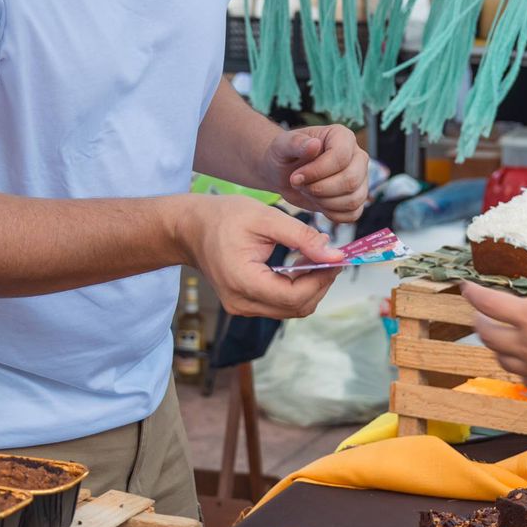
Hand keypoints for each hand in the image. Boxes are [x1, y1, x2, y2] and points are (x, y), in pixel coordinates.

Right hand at [182, 195, 342, 318]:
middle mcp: (241, 302)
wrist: (190, 228)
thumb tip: (335, 255)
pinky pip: (280, 304)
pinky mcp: (244, 304)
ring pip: (291, 309)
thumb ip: (302, 237)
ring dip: (310, 287)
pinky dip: (296, 288)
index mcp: (243, 281)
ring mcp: (241, 307)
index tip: (336, 259)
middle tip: (331, 257)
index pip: (295, 297)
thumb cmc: (223, 217)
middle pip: (296, 307)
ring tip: (315, 258)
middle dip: (320, 284)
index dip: (321, 280)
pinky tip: (299, 265)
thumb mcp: (266, 218)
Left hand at [265, 125, 369, 222]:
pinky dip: (332, 213)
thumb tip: (314, 144)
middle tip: (300, 185)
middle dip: (320, 189)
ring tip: (307, 192)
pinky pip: (352, 214)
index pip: (341, 157)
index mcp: (342, 137)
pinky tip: (317, 203)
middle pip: (351, 180)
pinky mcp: (356, 198)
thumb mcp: (282, 145)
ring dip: (324, 202)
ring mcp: (360, 178)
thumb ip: (296, 143)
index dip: (318, 171)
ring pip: (353, 199)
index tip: (296, 177)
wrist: (284, 172)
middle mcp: (357, 156)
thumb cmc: (284, 155)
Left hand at [459, 275, 526, 399]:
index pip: (489, 303)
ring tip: (501, 337)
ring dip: (496, 346)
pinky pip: (521, 376)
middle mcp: (525, 344)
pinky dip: (516, 366)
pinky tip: (524, 362)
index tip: (466, 287)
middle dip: (479, 322)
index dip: (473, 294)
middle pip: (488, 335)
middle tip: (480, 315)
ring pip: (501, 358)